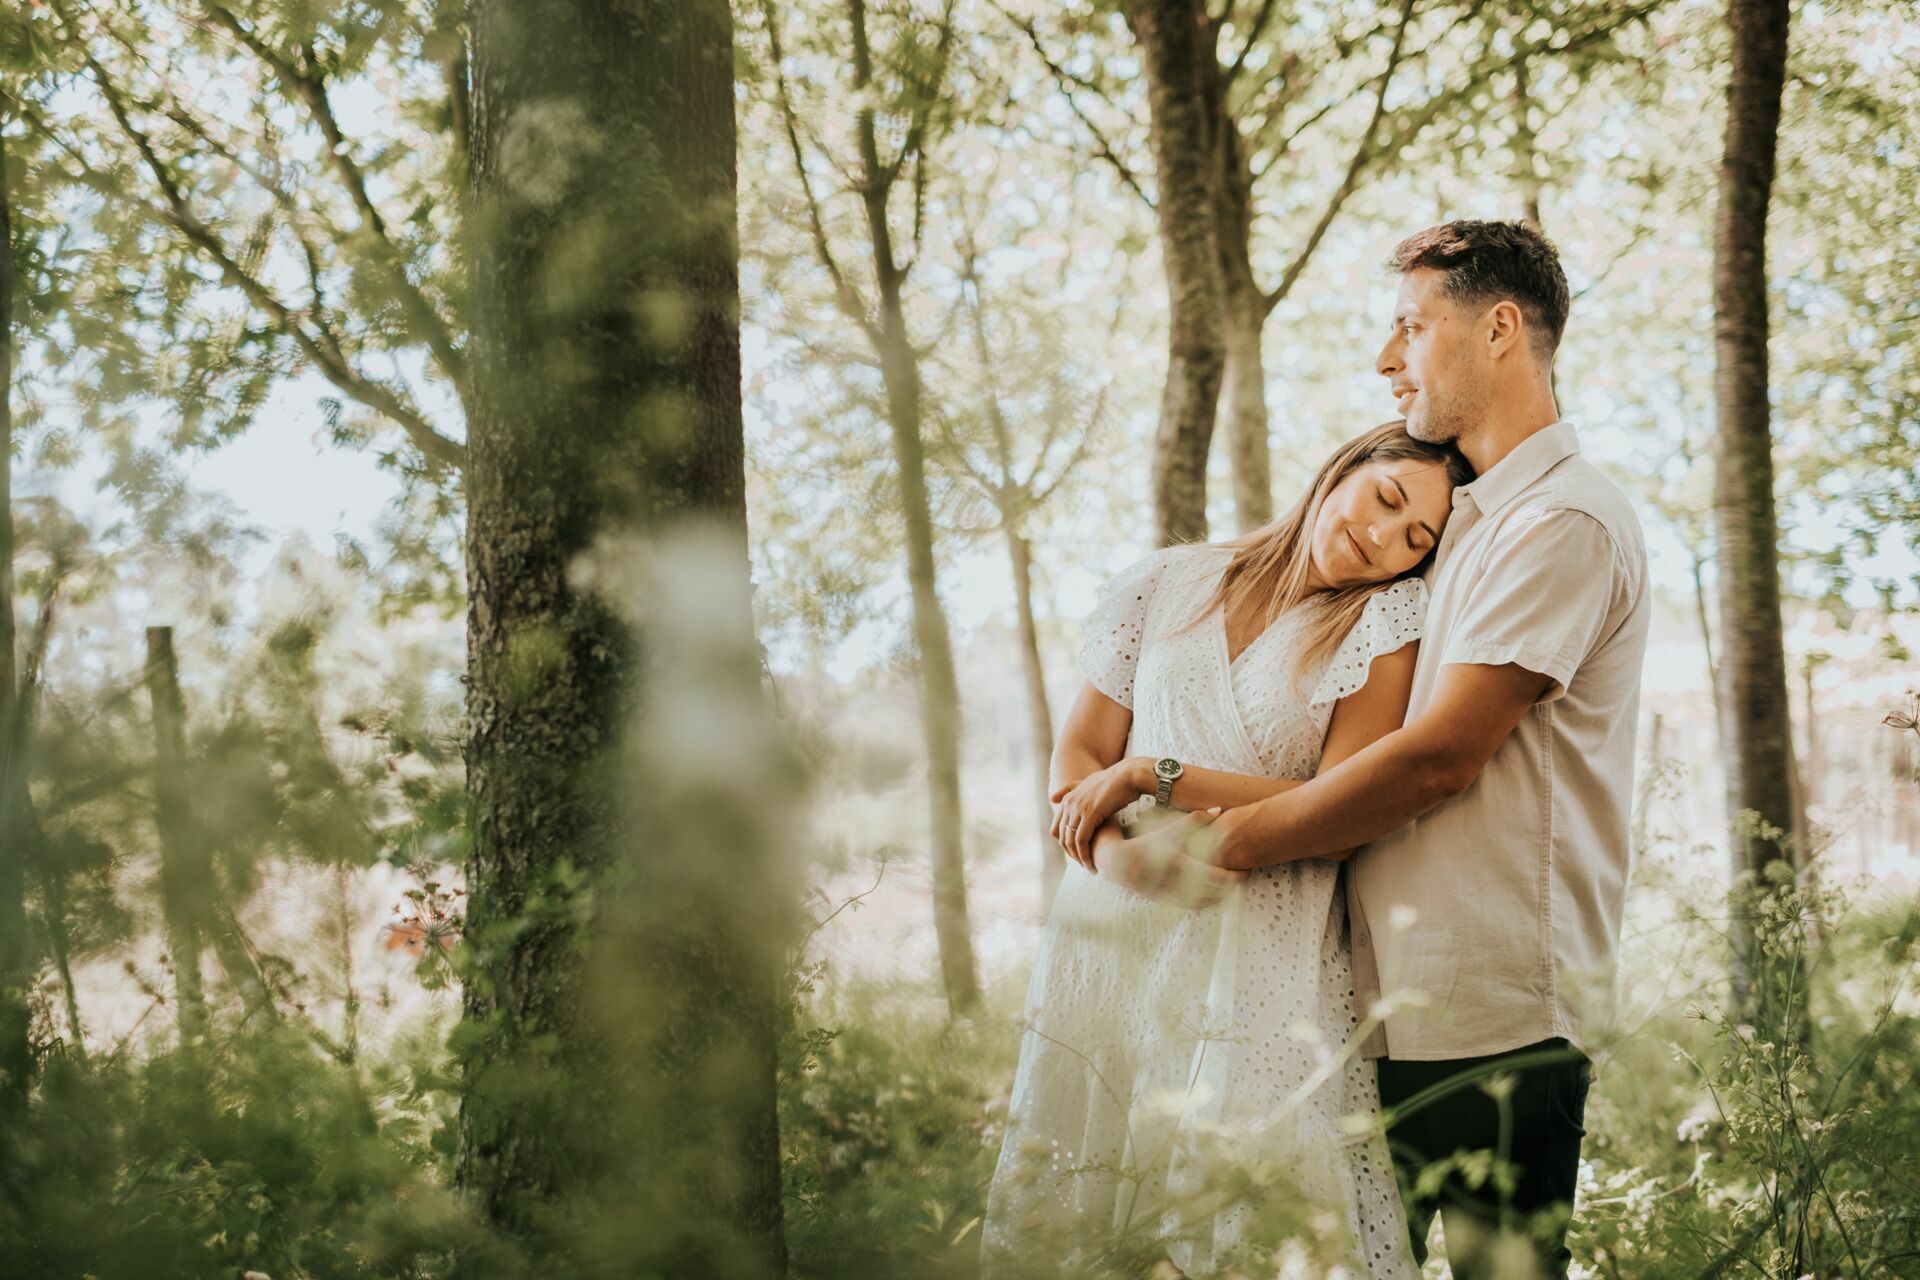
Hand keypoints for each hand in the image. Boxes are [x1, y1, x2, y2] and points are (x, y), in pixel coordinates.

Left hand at [1050, 757, 1149, 868]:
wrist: (1129, 775)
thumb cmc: (1114, 782)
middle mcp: (1069, 803)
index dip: (1065, 844)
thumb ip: (1070, 790)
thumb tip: (1051, 799)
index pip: (1057, 829)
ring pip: (1070, 841)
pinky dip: (1085, 855)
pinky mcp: (1089, 814)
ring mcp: (1078, 808)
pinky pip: (1081, 840)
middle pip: (1062, 836)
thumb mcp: (1088, 783)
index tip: (1077, 855)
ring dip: (1078, 858)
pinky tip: (1092, 865)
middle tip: (1084, 864)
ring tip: (1089, 868)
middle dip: (1071, 853)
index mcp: (1068, 798)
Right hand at [1094, 808, 1246, 908]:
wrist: (1114, 862)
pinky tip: (1214, 892)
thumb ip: (1194, 821)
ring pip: (1205, 902)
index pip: (1215, 877)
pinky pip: (1193, 906)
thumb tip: (1218, 810)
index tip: (1246, 870)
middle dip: (1232, 887)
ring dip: (1220, 896)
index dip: (1234, 877)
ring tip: (1232, 885)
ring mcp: (1170, 896)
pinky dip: (1207, 901)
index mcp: (1178, 865)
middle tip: (1244, 876)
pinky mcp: (1166, 902)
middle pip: (1214, 893)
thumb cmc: (1143, 841)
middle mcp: (1175, 885)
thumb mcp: (1167, 829)